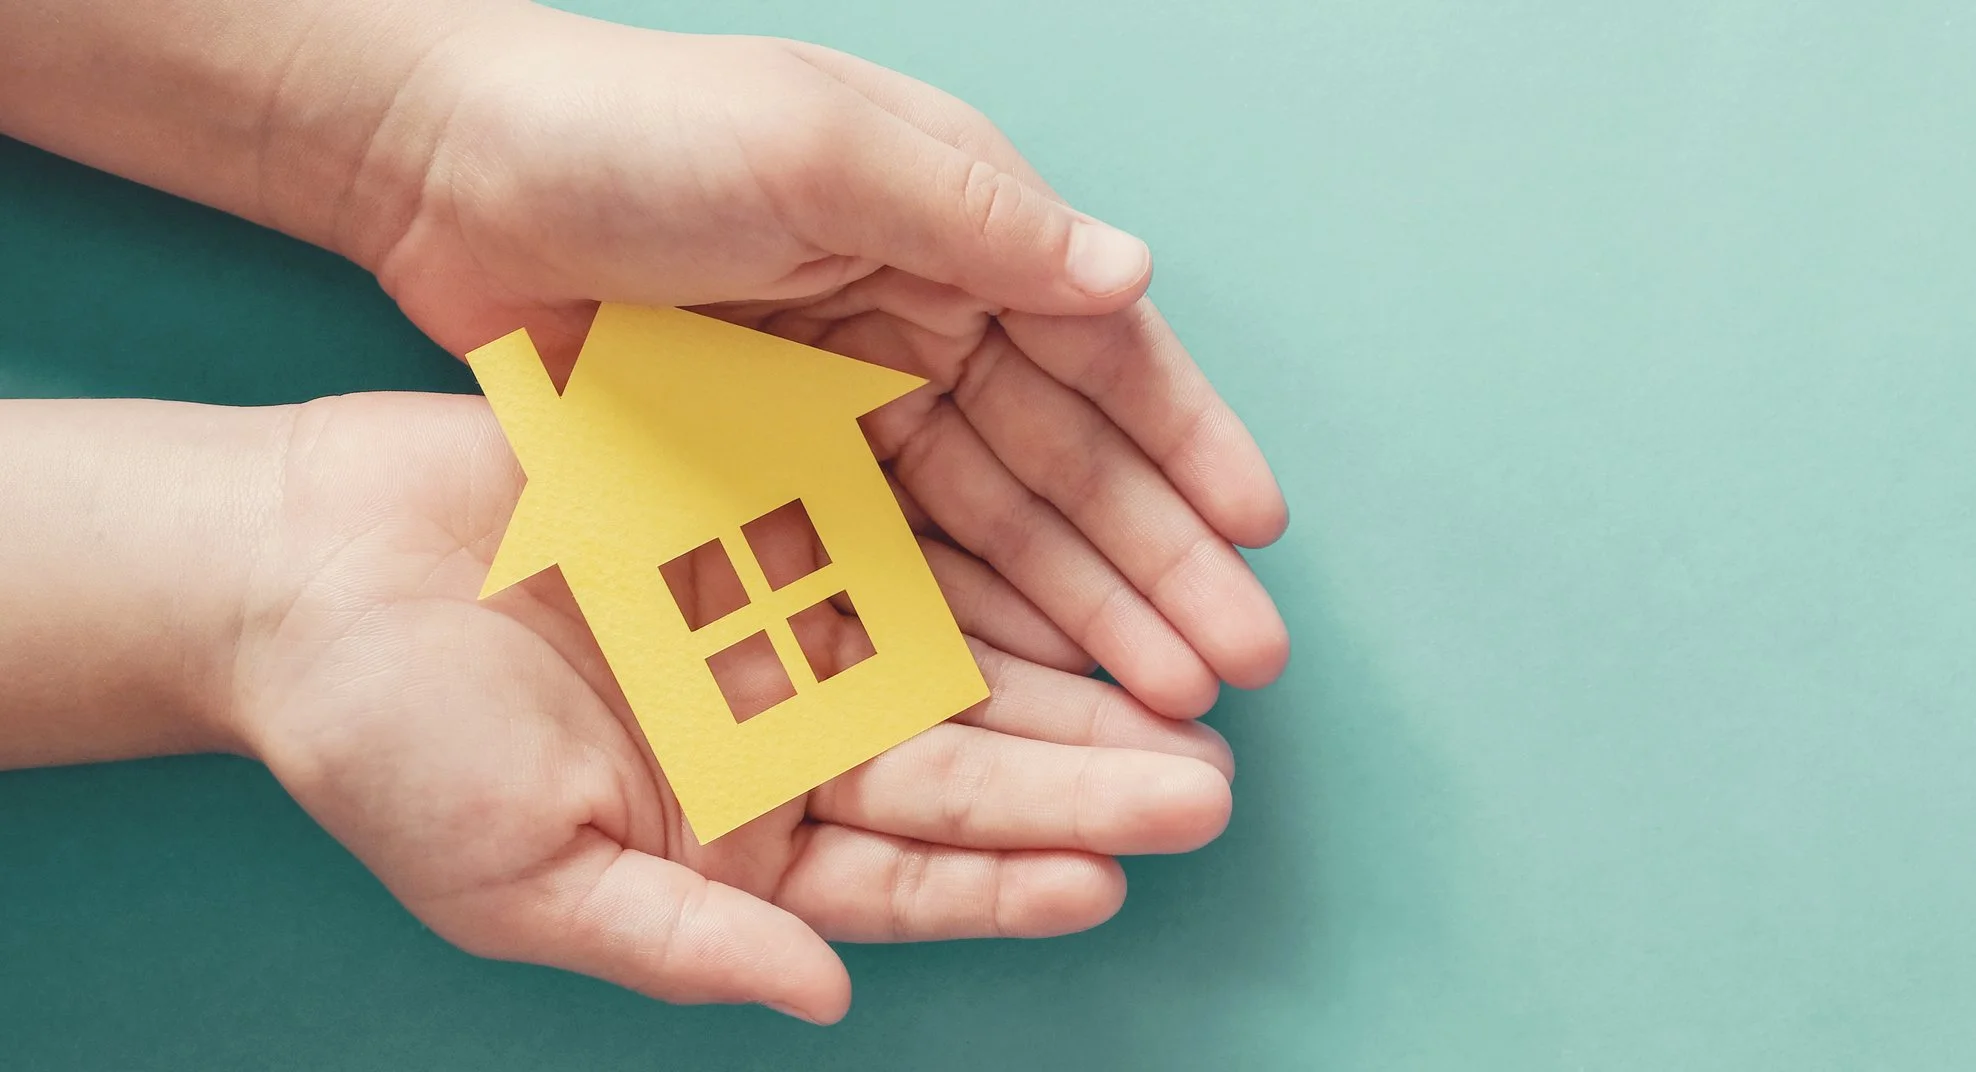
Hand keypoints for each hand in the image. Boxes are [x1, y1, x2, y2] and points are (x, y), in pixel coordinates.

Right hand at [233, 393, 1236, 1021]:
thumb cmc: (385, 743)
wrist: (302, 564)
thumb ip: (679, 942)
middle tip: (1208, 784)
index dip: (1006, 885)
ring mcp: (786, 630)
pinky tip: (1081, 573)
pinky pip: (907, 543)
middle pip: (962, 774)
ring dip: (1070, 677)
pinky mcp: (774, 520)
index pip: (904, 881)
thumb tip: (823, 996)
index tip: (1112, 883)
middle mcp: (784, 744)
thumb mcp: (518, 877)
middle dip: (1086, 783)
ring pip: (960, 664)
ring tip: (1189, 686)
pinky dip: (990, 561)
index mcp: (735, 845)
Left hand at [359, 5, 1287, 715]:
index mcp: (957, 228)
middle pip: (1068, 462)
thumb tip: (1134, 273)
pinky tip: (1026, 690)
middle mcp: (927, 316)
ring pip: (995, 527)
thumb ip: (977, 220)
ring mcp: (850, 400)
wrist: (440, 170)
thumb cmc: (633, 130)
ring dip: (1081, 613)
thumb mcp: (818, 147)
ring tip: (1161, 703)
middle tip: (1234, 667)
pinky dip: (963, 623)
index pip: (1102, 354)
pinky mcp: (775, 465)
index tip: (1257, 536)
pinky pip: (891, 559)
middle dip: (1156, 564)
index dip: (1185, 447)